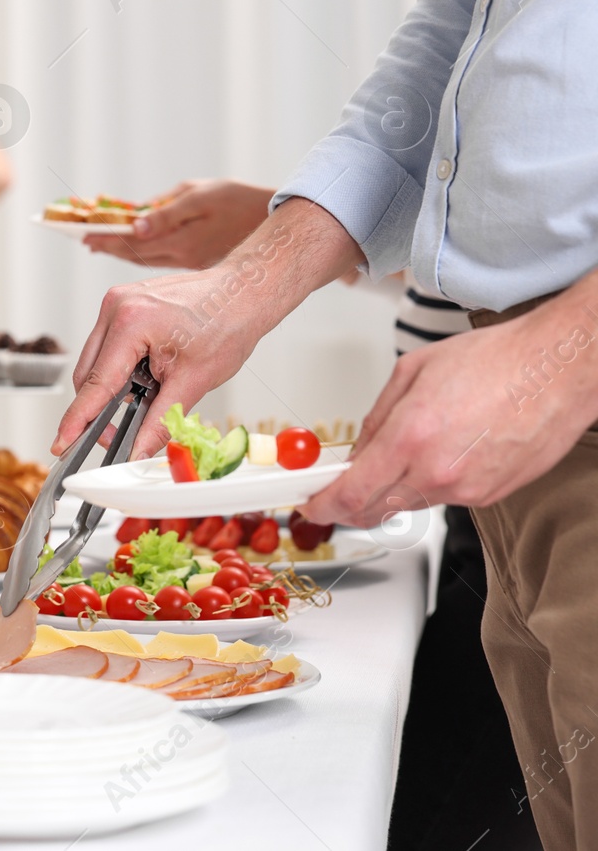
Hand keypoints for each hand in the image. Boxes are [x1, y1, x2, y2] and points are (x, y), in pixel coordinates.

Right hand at [50, 268, 274, 458]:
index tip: (61, 442)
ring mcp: (116, 301)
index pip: (95, 383)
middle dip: (99, 406)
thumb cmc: (227, 323)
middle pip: (88, 372)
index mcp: (131, 323)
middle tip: (119, 433)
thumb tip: (137, 449)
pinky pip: (108, 344)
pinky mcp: (123, 303)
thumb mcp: (194, 381)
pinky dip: (120, 366)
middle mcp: (115, 306)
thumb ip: (160, 421)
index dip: (78, 419)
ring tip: (149, 391)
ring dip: (113, 385)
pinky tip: (147, 372)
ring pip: (96, 359)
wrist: (245, 291)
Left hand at [83, 180, 273, 268]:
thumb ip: (166, 212)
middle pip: (135, 254)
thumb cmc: (240, 201)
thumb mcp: (201, 196)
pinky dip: (143, 253)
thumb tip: (135, 223)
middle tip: (86, 241)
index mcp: (181, 239)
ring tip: (101, 245)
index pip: (132, 241)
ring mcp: (190, 264)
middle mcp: (182, 257)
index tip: (84, 235)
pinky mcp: (199, 265)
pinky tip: (134, 248)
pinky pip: (162, 260)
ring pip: (147, 260)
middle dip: (109, 247)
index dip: (106, 239)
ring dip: (123, 252)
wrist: (278, 224)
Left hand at [302, 299, 597, 525]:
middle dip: (350, 504)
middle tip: (339, 489)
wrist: (559, 371)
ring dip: (394, 488)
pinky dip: (432, 482)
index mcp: (411, 437)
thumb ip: (377, 418)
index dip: (323, 505)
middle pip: (375, 509)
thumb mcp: (412, 372)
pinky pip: (445, 497)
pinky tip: (446, 451)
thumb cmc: (496, 361)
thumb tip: (356, 450)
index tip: (311, 505)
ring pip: (410, 503)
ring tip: (410, 449)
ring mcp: (467, 489)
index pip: (351, 493)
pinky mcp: (490, 496)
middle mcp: (437, 471)